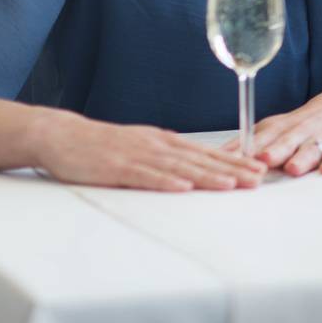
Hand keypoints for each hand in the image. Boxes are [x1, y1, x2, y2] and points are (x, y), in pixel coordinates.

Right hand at [33, 110, 264, 190]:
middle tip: (258, 179)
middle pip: (200, 159)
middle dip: (231, 170)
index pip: (207, 153)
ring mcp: (138, 154)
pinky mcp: (116, 166)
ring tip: (231, 184)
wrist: (63, 135)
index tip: (258, 170)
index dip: (234, 162)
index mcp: (165, 141)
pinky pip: (144, 175)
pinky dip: (165, 181)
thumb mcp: (142, 145)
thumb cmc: (104, 144)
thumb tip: (196, 168)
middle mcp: (157, 145)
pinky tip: (183, 187)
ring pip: (179, 167)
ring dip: (206, 176)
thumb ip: (168, 156)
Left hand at [227, 87, 321, 176]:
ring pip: (312, 147)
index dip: (248, 147)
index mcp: (281, 126)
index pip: (262, 136)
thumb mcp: (275, 128)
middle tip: (262, 160)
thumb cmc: (301, 125)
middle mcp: (302, 128)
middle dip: (275, 150)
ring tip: (293, 169)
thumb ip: (248, 143)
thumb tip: (212, 157)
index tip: (233, 159)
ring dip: (302, 157)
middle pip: (286, 140)